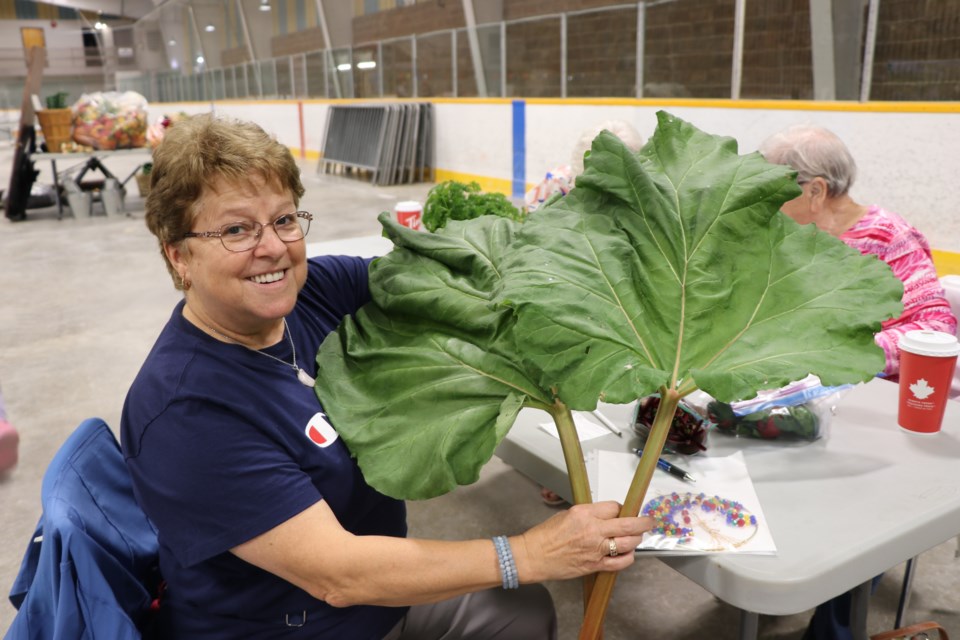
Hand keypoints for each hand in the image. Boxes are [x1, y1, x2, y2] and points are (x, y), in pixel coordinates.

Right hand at [513, 501, 652, 581]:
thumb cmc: (546, 535)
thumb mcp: (567, 514)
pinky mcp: (595, 565)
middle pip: (629, 524)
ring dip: (637, 539)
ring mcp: (596, 549)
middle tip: (649, 521)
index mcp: (584, 513)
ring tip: (637, 537)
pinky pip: (621, 562)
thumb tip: (606, 515)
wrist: (534, 556)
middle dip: (643, 522)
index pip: (615, 507)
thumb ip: (589, 514)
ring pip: (629, 543)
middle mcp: (593, 530)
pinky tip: (628, 553)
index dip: (622, 509)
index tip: (624, 511)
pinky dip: (629, 557)